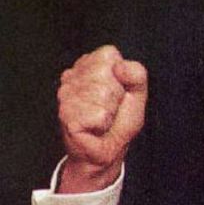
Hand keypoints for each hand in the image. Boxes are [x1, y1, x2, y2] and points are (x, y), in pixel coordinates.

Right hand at [58, 45, 147, 192]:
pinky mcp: (66, 115)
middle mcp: (72, 76)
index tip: (119, 92)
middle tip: (110, 107)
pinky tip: (95, 126)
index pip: (108, 54)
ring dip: (109, 110)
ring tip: (103, 117)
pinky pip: (96, 113)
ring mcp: (65, 95)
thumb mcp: (137, 95)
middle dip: (116, 94)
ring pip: (100, 93)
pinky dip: (103, 123)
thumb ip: (137, 75)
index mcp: (89, 65)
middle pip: (104, 73)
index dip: (121, 75)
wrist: (107, 150)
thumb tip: (120, 66)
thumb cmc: (120, 121)